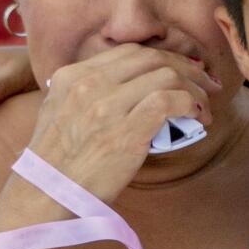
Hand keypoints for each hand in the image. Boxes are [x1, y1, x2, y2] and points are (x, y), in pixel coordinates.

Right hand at [25, 44, 218, 205]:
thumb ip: (84, 95)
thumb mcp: (57, 113)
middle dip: (186, 67)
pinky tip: (198, 116)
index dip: (164, 58)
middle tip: (205, 83)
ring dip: (194, 88)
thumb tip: (124, 90)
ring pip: (166, 76)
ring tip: (205, 104)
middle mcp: (89, 84)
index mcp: (72, 76)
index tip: (182, 70)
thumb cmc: (55, 165)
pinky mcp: (125, 132)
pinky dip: (191, 104)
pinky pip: (169, 102)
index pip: (130, 53)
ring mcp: (107, 106)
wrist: (43, 196)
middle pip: (152, 58)